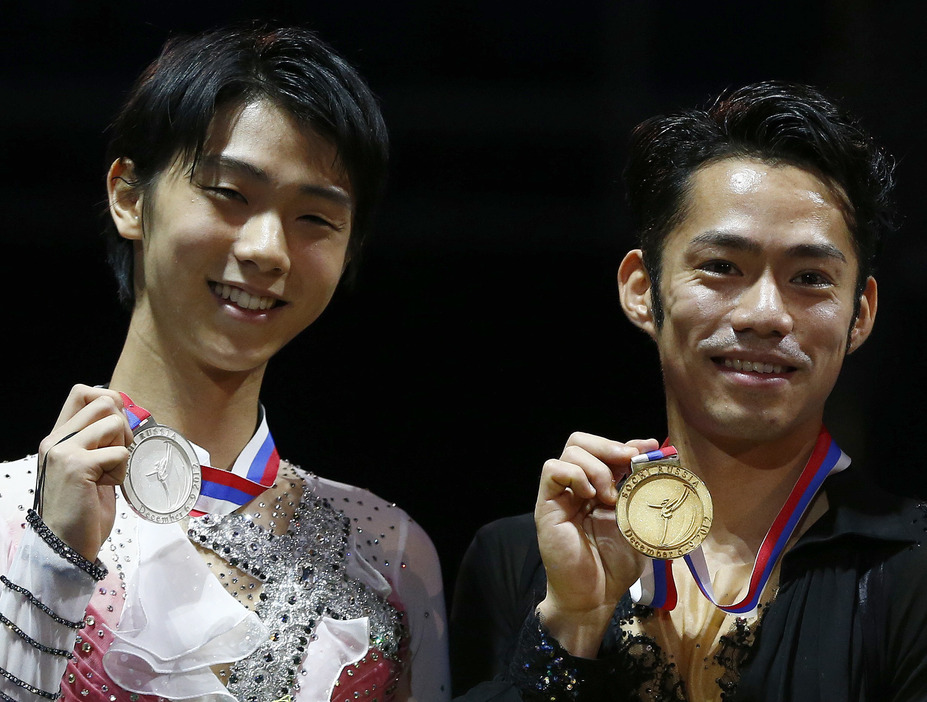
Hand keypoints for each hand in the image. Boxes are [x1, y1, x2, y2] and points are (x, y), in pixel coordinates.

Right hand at [37, 385, 133, 560]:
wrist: (65, 545)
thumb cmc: (82, 509)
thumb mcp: (88, 467)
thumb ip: (97, 441)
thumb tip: (124, 415)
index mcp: (58, 437)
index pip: (82, 392)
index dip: (110, 401)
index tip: (116, 430)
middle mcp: (56, 439)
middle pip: (105, 402)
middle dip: (123, 425)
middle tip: (118, 454)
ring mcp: (64, 451)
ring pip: (114, 422)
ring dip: (123, 448)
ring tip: (110, 473)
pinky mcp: (77, 466)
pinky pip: (119, 453)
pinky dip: (122, 471)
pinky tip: (107, 487)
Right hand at [535, 432, 659, 656]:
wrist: (594, 596)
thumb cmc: (616, 565)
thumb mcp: (641, 525)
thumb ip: (646, 496)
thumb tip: (662, 466)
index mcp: (601, 487)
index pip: (607, 450)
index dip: (627, 444)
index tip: (650, 448)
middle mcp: (579, 486)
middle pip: (583, 442)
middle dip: (610, 446)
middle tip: (629, 462)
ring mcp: (562, 494)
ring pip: (571, 451)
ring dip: (596, 466)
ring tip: (609, 495)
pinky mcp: (547, 504)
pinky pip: (552, 470)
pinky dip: (574, 473)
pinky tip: (589, 494)